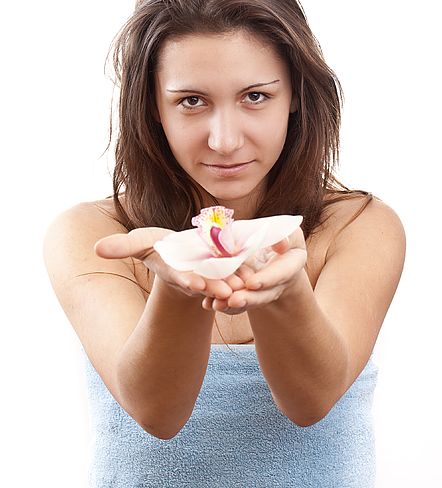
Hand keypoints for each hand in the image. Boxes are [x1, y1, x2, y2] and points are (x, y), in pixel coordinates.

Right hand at [95, 227, 242, 300]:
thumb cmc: (161, 248)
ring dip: (232, 285)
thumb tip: (97, 249)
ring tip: (243, 285)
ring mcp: (210, 275)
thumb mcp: (142, 242)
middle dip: (213, 287)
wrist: (184, 257)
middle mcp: (193, 275)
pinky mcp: (226, 270)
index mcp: (173, 269)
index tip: (192, 283)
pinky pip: (237, 273)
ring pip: (223, 282)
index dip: (184, 279)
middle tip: (225, 291)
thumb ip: (123, 246)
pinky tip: (253, 276)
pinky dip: (244, 275)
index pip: (177, 275)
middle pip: (204, 282)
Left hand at [202, 227, 306, 313]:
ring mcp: (258, 291)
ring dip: (231, 304)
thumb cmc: (281, 238)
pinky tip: (207, 304)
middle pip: (262, 295)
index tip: (252, 283)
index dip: (267, 279)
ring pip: (245, 300)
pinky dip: (220, 302)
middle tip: (233, 300)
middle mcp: (275, 284)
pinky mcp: (241, 292)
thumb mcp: (289, 234)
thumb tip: (281, 244)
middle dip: (248, 298)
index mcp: (289, 266)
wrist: (272, 255)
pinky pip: (231, 301)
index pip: (279, 274)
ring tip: (217, 304)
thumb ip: (286, 237)